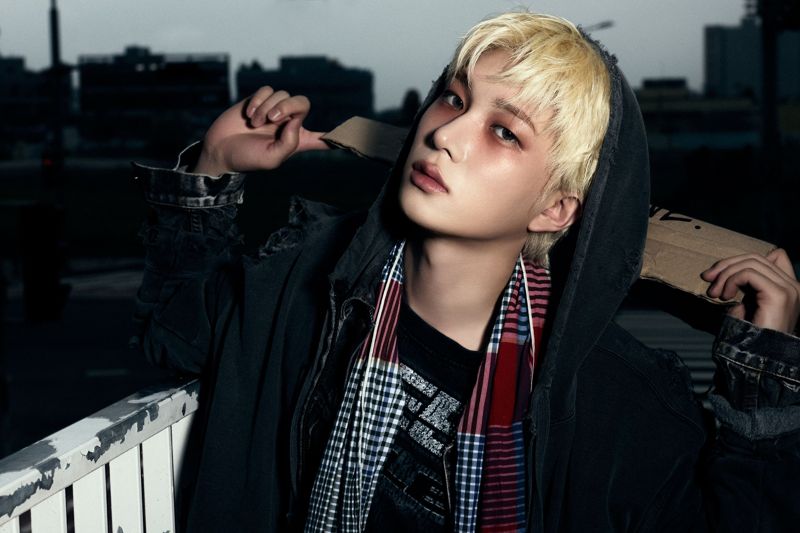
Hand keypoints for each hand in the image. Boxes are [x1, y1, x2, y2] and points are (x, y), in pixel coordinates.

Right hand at [194, 86, 328, 175]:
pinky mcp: (260, 100)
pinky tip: (249, 114)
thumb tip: (296, 120)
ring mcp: (275, 110)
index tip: (355, 135)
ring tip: (255, 123)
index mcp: (298, 141)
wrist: (221, 149)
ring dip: (267, 107)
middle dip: (289, 106)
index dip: (338, 136)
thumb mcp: (273, 158)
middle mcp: (289, 123)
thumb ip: (289, 142)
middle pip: (303, 103)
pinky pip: (268, 90)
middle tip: (272, 119)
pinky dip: (259, 100)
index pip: (323, 138)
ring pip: (283, 95)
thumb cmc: (248, 158)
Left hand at [702, 248, 799, 333]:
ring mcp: (790, 289)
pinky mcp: (780, 294)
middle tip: (707, 280)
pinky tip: (724, 297)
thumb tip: (723, 268)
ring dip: (725, 274)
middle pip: (756, 257)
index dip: (743, 260)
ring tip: (715, 293)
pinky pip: (749, 274)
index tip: (720, 274)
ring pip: (751, 263)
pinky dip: (731, 281)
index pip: (773, 255)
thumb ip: (745, 283)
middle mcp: (794, 286)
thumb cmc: (748, 334)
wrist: (756, 357)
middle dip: (726, 265)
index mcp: (788, 287)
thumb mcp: (747, 302)